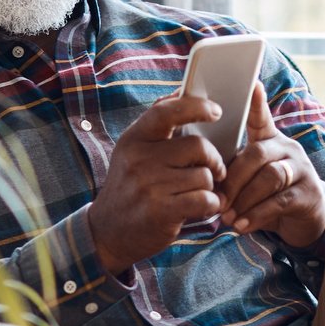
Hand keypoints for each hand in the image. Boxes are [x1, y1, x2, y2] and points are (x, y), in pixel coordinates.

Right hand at [86, 95, 229, 273]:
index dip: (196, 107)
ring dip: (210, 188)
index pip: (166, 111)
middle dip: (214, 160)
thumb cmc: (131, 189)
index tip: (217, 112)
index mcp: (134, 139)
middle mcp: (139, 159)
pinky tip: (204, 208)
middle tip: (215, 171)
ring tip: (199, 194)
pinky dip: (212, 204)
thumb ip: (157, 129)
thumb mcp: (133, 154)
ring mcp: (148, 185)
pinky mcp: (160, 210)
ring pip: (204, 176)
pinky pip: (205, 199)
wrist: (107, 232)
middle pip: (198, 146)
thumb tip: (181, 93)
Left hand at [217, 85, 324, 248]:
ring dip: (244, 199)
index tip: (252, 84)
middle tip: (217, 200)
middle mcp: (288, 149)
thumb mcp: (251, 179)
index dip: (256, 103)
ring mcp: (301, 170)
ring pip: (270, 177)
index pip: (261, 118)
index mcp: (270, 141)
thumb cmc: (269, 196)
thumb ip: (233, 170)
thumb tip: (202, 175)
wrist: (303, 221)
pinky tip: (242, 225)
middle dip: (232, 179)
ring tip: (227, 217)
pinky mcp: (308, 194)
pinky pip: (280, 201)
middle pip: (257, 154)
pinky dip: (256, 215)